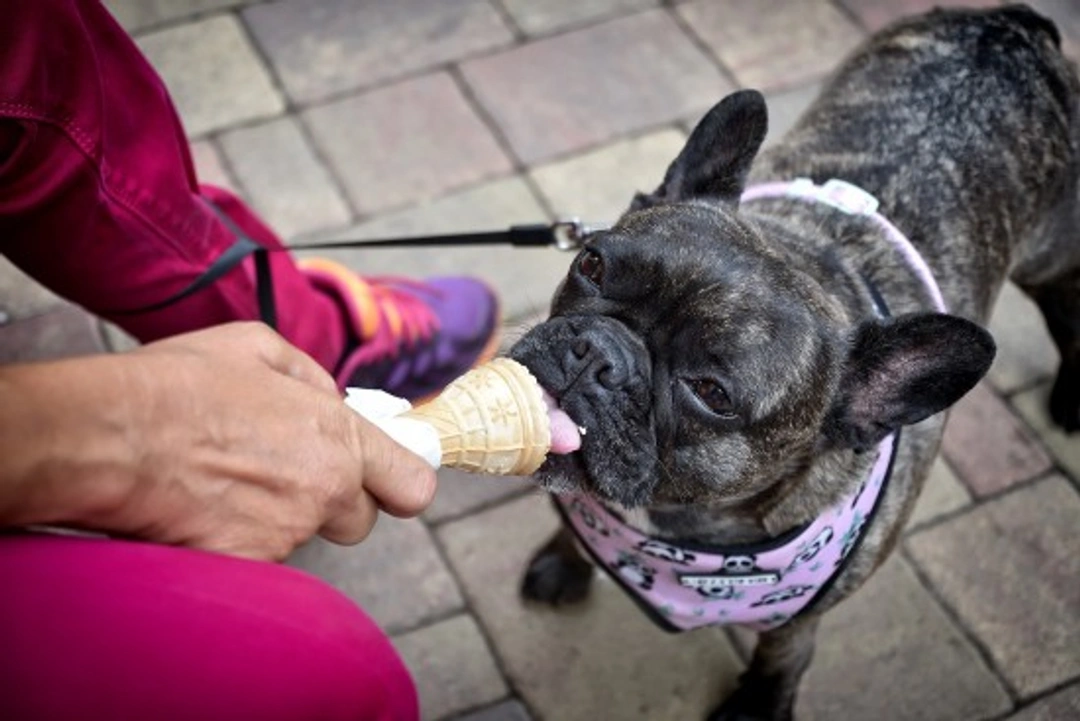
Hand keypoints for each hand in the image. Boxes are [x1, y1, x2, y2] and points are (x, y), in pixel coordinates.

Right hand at [0, 322, 436, 560]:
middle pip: (359, 522)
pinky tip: (201, 513)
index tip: (391, 484)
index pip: (412, 485)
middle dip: (332, 505)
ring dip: (277, 521)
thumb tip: (331, 399)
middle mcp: (325, 491)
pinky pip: (258, 563)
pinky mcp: (247, 567)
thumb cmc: (179, 384)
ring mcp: (287, 534)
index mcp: (339, 438)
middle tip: (283, 478)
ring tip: (223, 484)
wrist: (111, 435)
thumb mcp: (257, 347)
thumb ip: (312, 379)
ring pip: (301, 540)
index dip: (401, 485)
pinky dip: (235, 544)